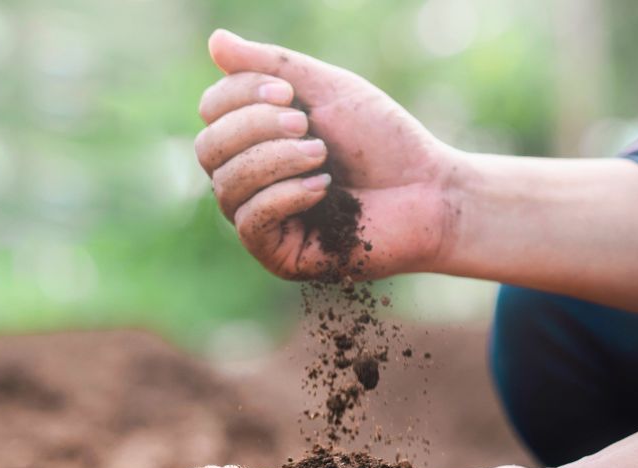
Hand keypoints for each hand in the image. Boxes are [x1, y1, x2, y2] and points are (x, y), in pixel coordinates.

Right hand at [194, 29, 458, 279]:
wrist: (430, 192)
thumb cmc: (383, 141)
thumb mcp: (327, 90)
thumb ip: (272, 65)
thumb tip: (214, 41)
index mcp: (256, 138)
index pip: (212, 112)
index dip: (239, 95)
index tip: (289, 93)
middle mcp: (250, 179)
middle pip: (208, 148)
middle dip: (254, 128)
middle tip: (305, 125)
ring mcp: (261, 220)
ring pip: (227, 185)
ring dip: (275, 160)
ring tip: (321, 155)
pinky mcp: (278, 255)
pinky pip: (251, 222)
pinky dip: (284, 196)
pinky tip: (323, 187)